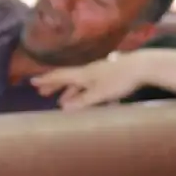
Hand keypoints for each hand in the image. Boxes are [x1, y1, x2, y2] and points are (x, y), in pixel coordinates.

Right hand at [30, 54, 145, 108]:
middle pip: (67, 78)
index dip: (46, 80)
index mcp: (83, 74)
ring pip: (79, 82)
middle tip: (42, 92)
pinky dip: (83, 92)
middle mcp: (89, 71)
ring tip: (62, 102)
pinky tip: (87, 98)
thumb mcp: (100, 94)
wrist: (143, 66)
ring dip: (69, 91)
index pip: (60, 76)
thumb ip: (83, 101)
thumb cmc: (120, 80)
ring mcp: (99, 72)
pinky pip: (90, 85)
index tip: (32, 81)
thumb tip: (64, 109)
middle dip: (54, 85)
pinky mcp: (110, 76)